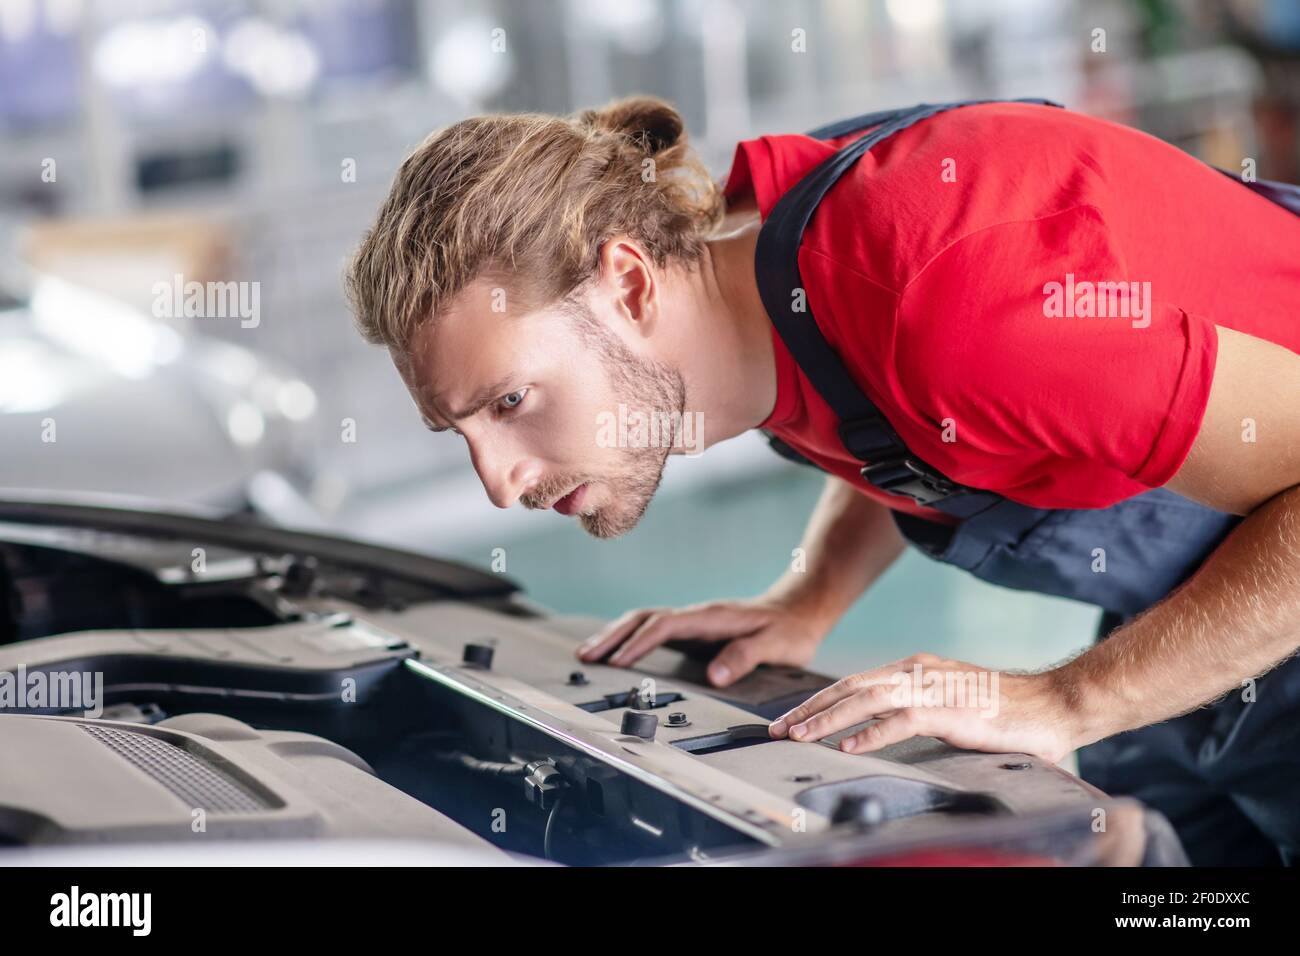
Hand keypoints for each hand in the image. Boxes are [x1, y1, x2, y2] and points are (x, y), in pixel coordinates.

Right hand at [575, 596, 830, 687]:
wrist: (799, 610)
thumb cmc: (788, 630)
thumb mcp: (775, 646)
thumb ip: (745, 658)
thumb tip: (713, 676)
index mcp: (710, 618)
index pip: (664, 626)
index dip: (639, 644)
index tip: (618, 662)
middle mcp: (696, 616)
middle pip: (643, 619)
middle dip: (612, 636)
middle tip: (584, 656)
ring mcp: (692, 622)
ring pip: (643, 622)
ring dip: (615, 635)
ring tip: (588, 654)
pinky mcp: (693, 631)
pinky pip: (653, 630)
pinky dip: (629, 638)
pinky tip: (616, 651)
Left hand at [768, 653, 1079, 762]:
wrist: (1054, 705)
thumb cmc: (1005, 710)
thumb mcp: (949, 704)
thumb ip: (915, 710)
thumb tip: (879, 728)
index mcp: (915, 669)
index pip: (855, 682)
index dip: (819, 700)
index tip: (791, 719)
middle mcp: (917, 672)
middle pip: (849, 687)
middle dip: (809, 709)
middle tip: (777, 729)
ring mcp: (932, 688)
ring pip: (865, 700)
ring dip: (827, 720)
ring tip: (798, 737)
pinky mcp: (949, 710)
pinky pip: (899, 721)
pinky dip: (869, 735)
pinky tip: (847, 747)